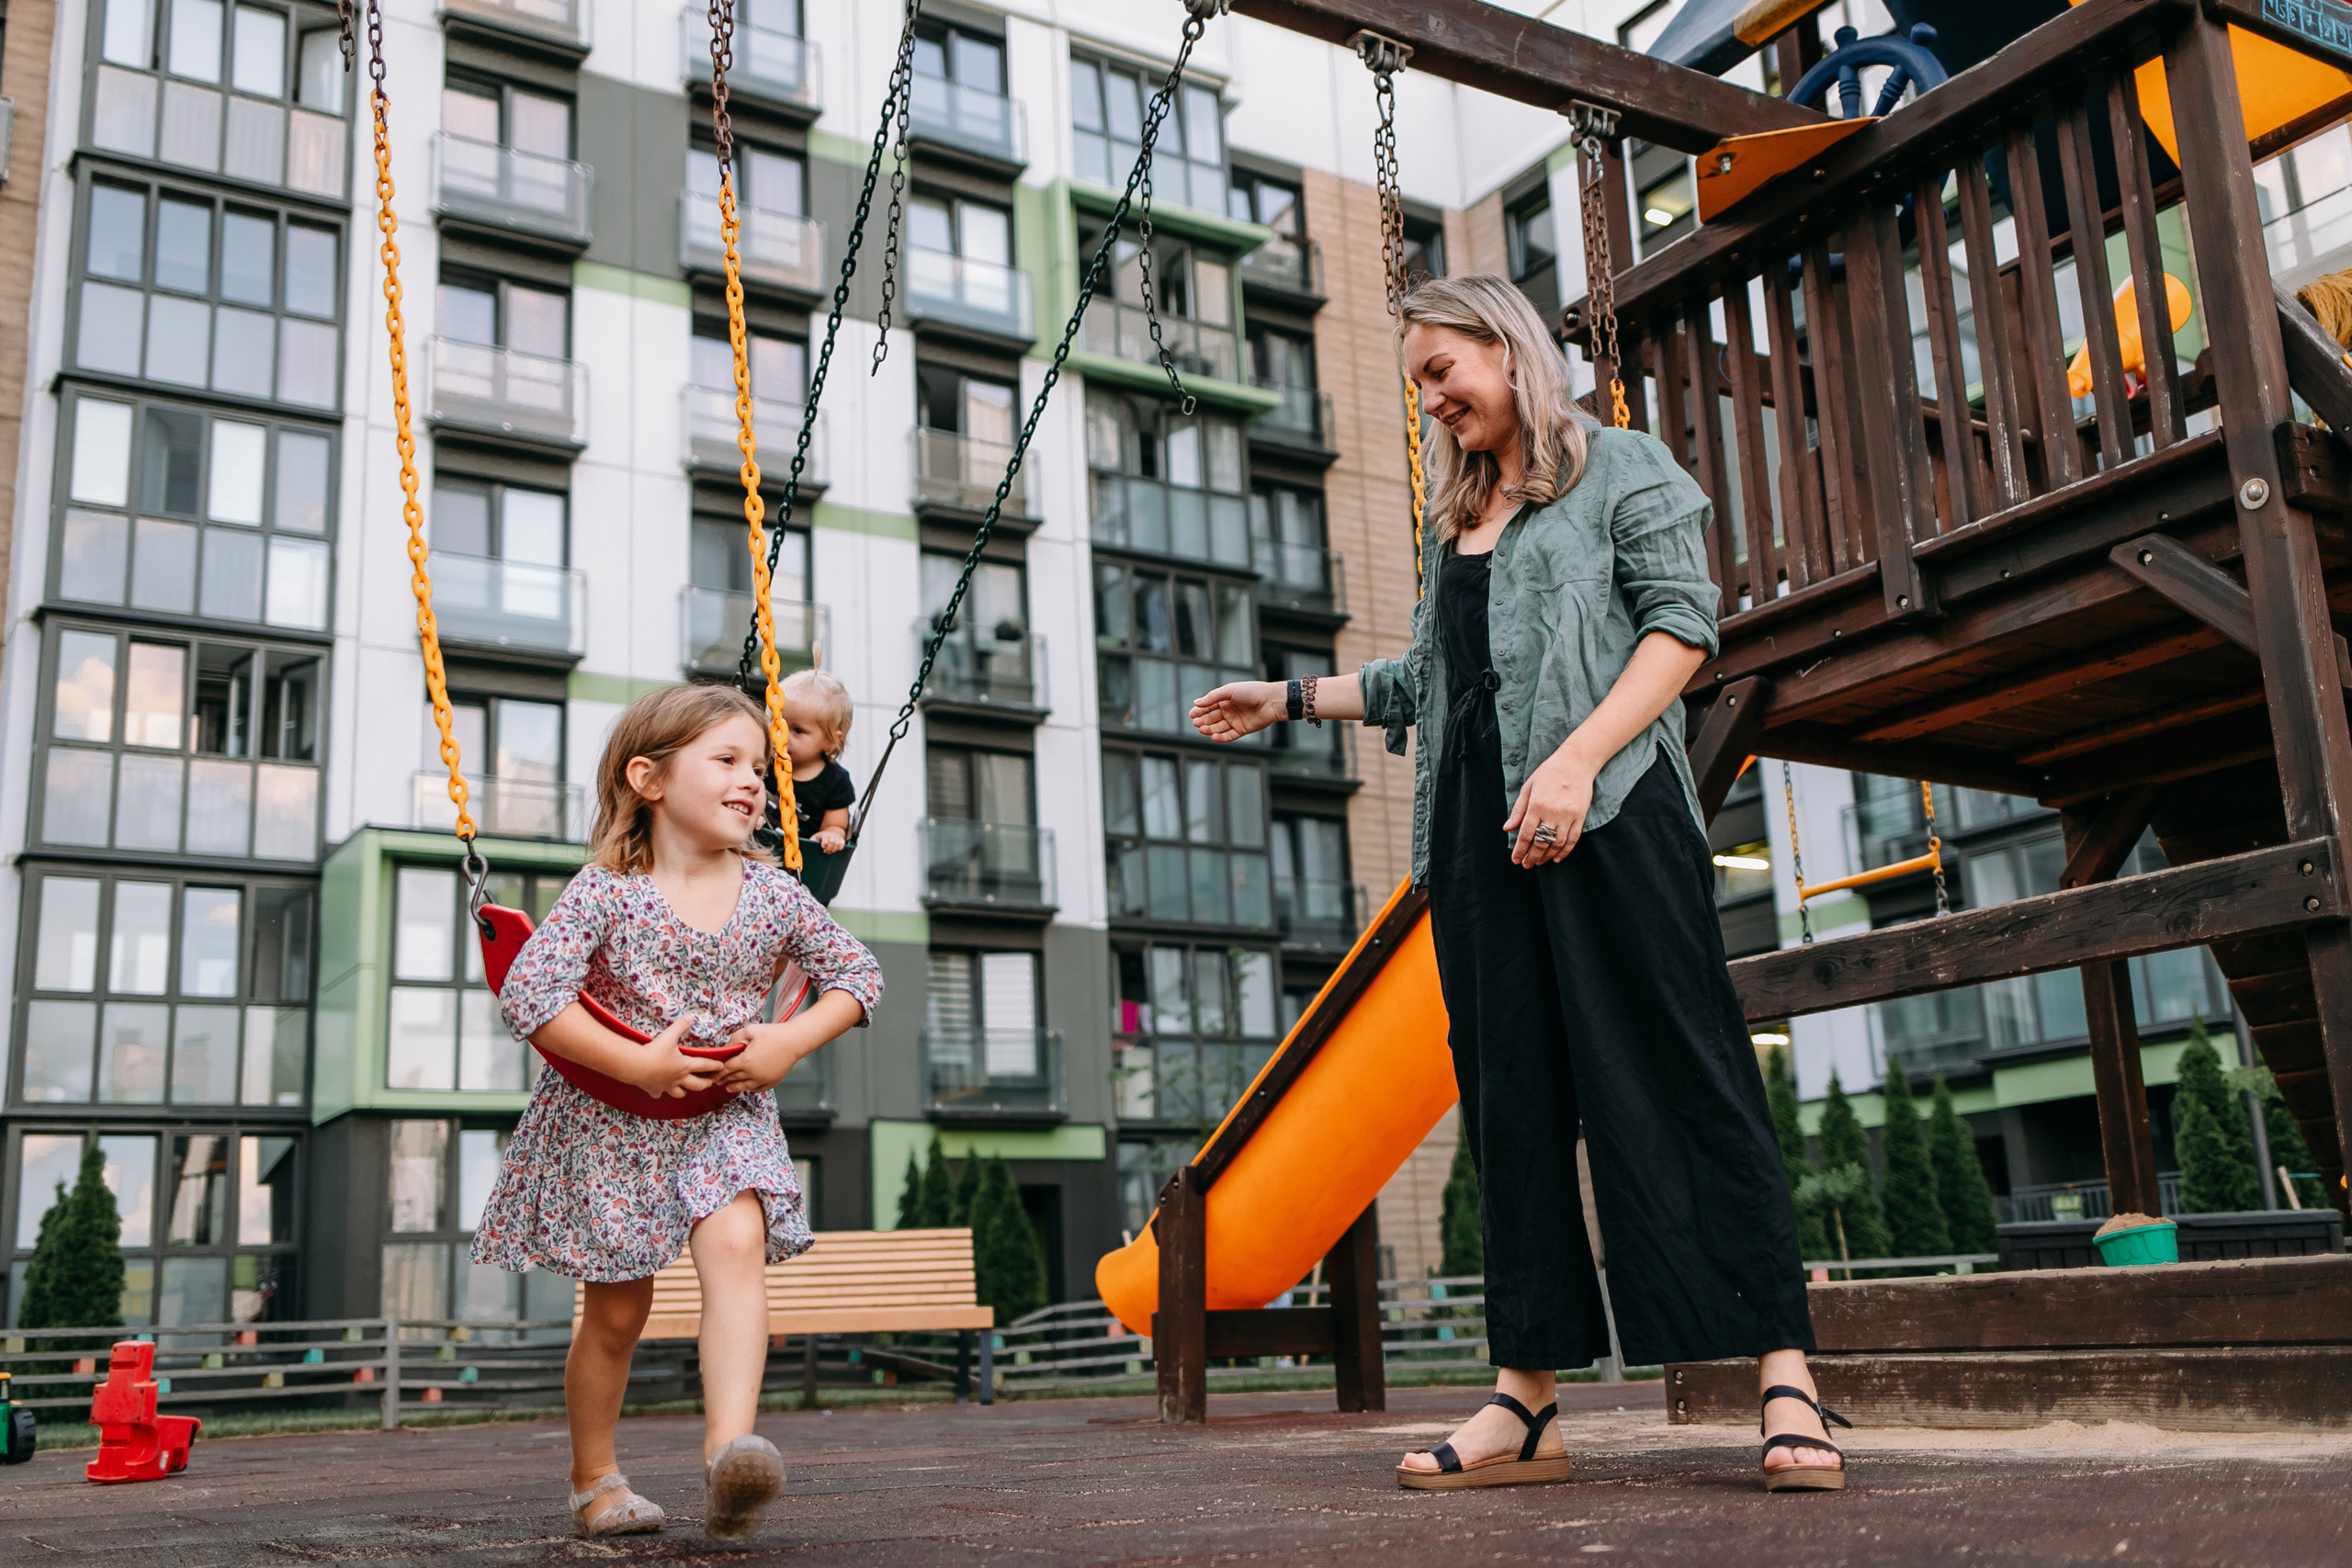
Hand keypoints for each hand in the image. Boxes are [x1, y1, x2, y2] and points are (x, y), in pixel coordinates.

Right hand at [632, 1014, 719, 1098]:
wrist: (636, 1066)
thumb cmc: (654, 1051)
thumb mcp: (669, 1035)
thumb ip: (680, 1026)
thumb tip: (691, 1017)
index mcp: (685, 1065)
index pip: (704, 1065)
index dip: (714, 1065)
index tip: (722, 1067)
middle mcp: (678, 1078)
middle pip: (697, 1085)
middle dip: (705, 1083)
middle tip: (711, 1082)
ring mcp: (666, 1086)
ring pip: (680, 1093)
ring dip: (685, 1091)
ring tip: (687, 1088)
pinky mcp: (654, 1090)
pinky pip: (660, 1093)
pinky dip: (661, 1092)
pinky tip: (660, 1089)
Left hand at [711, 1020, 811, 1094]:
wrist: (794, 1041)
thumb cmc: (773, 1034)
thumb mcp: (750, 1030)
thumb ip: (735, 1039)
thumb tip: (727, 1047)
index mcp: (745, 1061)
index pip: (726, 1069)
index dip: (717, 1072)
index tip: (713, 1074)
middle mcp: (753, 1073)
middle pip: (733, 1079)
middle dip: (723, 1080)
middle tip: (716, 1080)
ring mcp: (763, 1079)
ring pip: (744, 1086)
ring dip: (734, 1087)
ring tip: (728, 1087)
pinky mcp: (772, 1082)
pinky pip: (757, 1088)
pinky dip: (750, 1088)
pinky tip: (746, 1086)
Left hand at [814, 826, 846, 853]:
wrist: (829, 832)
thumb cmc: (820, 837)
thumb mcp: (814, 837)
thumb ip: (812, 840)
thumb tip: (809, 844)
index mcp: (824, 834)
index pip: (826, 838)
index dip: (825, 843)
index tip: (822, 847)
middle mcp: (831, 835)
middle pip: (832, 841)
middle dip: (829, 848)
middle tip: (825, 851)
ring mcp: (836, 837)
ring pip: (838, 843)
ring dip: (834, 849)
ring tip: (829, 852)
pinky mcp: (841, 839)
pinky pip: (842, 843)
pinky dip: (840, 848)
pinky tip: (836, 850)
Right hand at [1190, 681, 1288, 742]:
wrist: (1271, 701)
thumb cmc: (1252, 692)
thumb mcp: (1229, 691)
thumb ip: (1213, 697)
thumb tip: (1197, 703)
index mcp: (1225, 699)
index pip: (1208, 706)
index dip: (1199, 711)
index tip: (1192, 714)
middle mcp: (1229, 710)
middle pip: (1212, 717)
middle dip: (1203, 720)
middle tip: (1196, 723)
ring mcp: (1235, 720)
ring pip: (1218, 727)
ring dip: (1209, 729)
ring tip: (1202, 729)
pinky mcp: (1242, 730)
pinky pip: (1229, 735)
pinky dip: (1221, 737)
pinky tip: (1213, 737)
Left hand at [1503, 748, 1597, 867]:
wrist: (1576, 763)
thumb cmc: (1549, 773)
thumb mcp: (1528, 787)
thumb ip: (1518, 810)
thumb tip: (1507, 828)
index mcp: (1536, 805)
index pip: (1526, 834)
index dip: (1520, 850)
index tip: (1516, 860)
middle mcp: (1552, 812)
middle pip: (1541, 842)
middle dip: (1532, 857)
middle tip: (1527, 865)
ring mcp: (1568, 815)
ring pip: (1557, 843)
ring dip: (1547, 856)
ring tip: (1540, 862)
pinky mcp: (1580, 816)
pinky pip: (1573, 839)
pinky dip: (1565, 851)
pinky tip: (1557, 857)